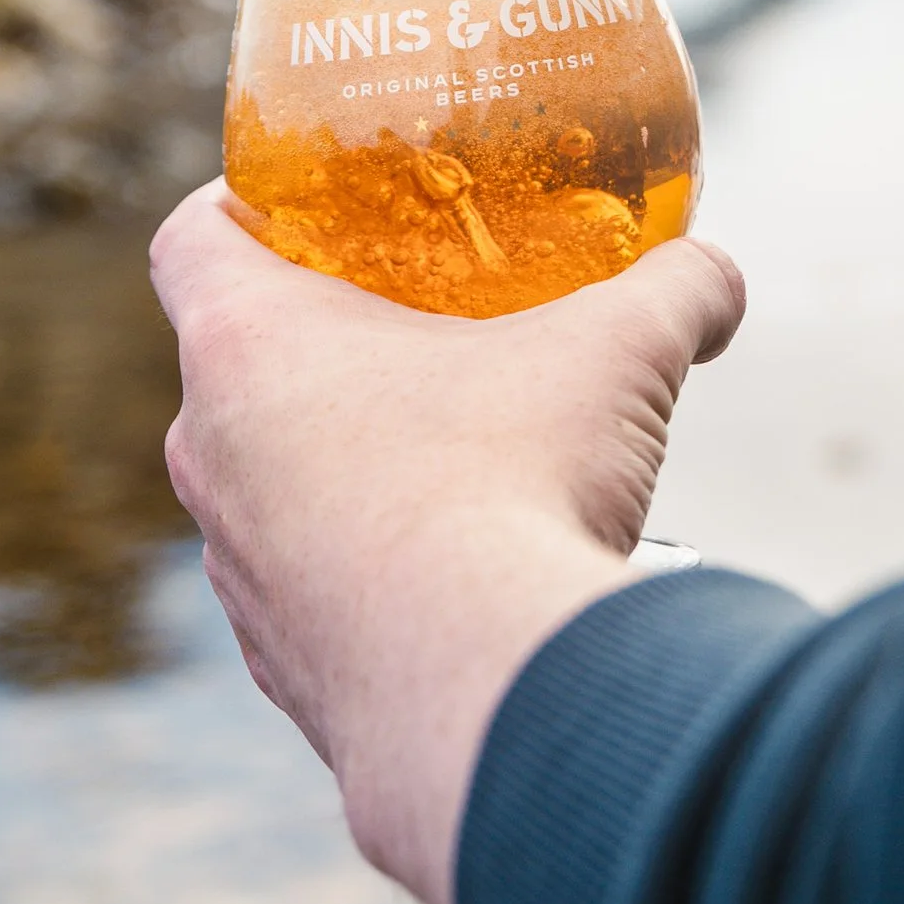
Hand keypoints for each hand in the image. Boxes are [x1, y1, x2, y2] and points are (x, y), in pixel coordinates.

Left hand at [151, 183, 745, 903]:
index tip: (309, 202)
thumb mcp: (620, 354)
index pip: (190, 240)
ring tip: (458, 449)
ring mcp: (237, 577)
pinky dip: (370, 565)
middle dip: (326, 335)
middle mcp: (212, 459)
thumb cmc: (521, 487)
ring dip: (345, 457)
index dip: (242, 201)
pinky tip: (464, 569)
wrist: (492, 702)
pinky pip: (310, 589)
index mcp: (249, 349)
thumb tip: (712, 278)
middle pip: (237, 363)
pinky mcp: (284, 670)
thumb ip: (676, 289)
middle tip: (423, 317)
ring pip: (269, 483)